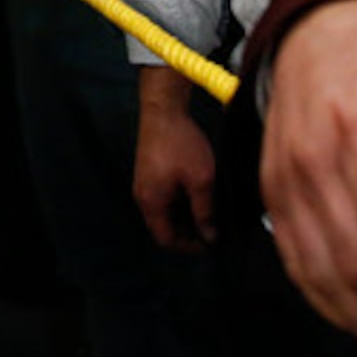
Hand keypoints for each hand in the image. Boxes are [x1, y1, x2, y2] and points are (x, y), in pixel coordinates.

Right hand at [134, 75, 217, 252]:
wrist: (163, 109)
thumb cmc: (179, 141)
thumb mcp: (201, 180)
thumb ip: (205, 211)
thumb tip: (210, 235)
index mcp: (151, 202)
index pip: (166, 239)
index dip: (188, 247)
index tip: (209, 244)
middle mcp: (143, 195)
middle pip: (164, 227)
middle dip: (188, 232)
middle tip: (212, 230)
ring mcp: (145, 183)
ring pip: (165, 212)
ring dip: (185, 216)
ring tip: (208, 212)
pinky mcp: (149, 172)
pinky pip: (163, 197)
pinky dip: (179, 202)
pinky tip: (197, 195)